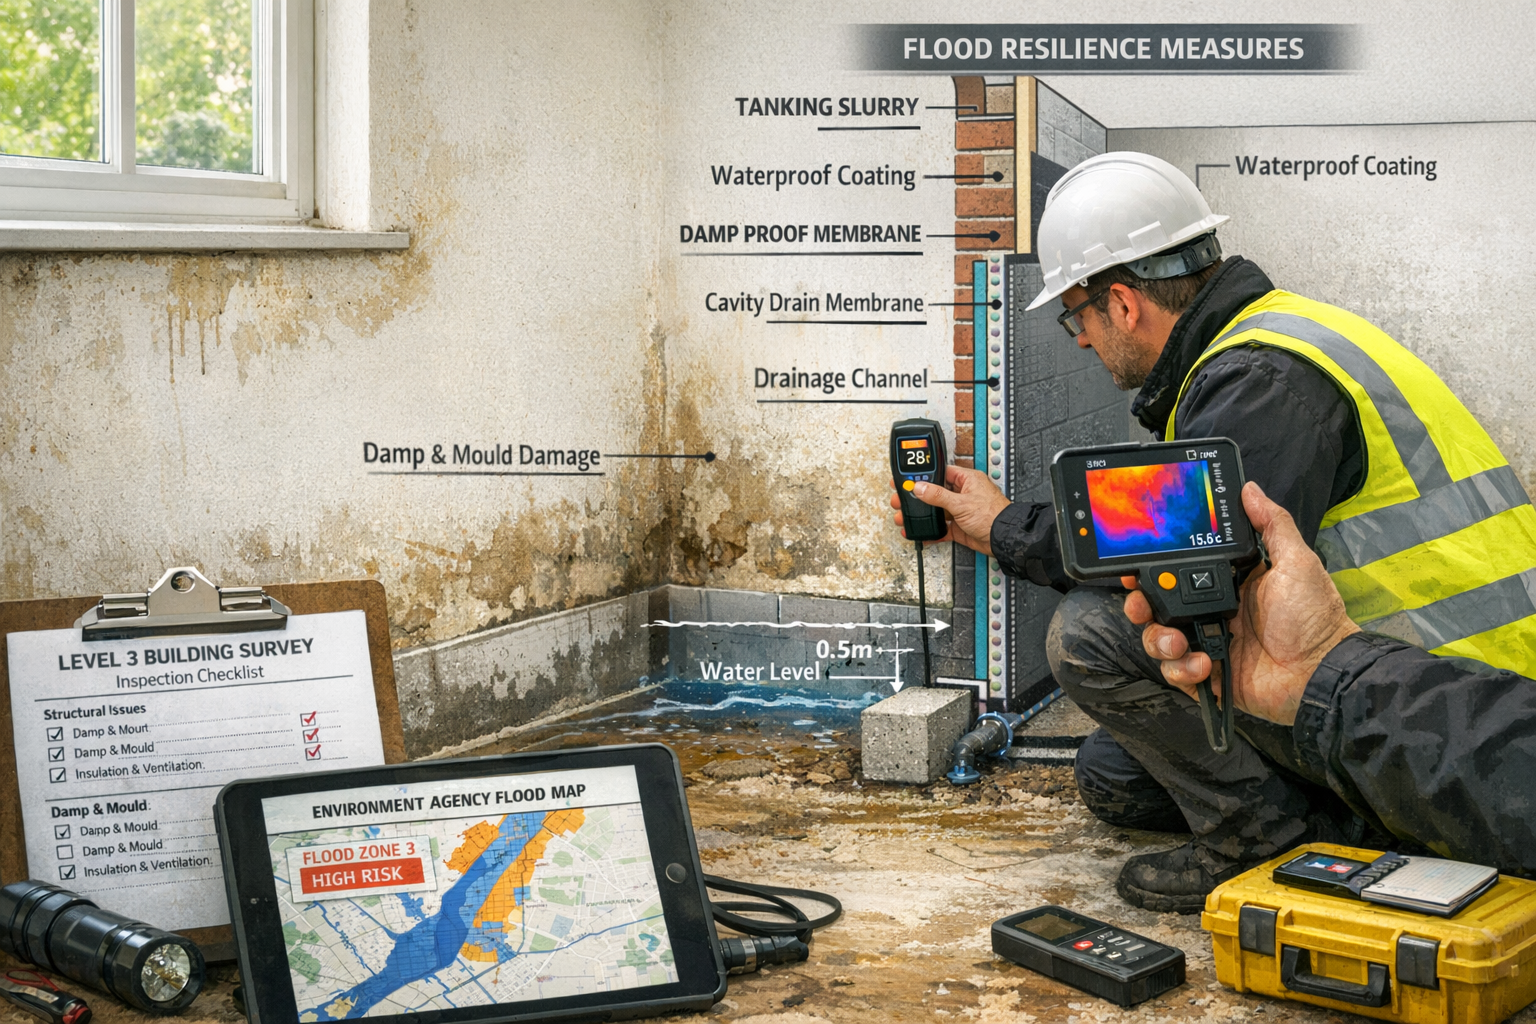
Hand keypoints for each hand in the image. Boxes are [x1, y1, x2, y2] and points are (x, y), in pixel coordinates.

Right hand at [888, 464, 1010, 554]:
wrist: (1004, 539)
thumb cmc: (993, 516)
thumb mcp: (961, 503)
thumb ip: (938, 495)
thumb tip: (920, 487)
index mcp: (967, 480)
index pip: (941, 473)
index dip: (924, 476)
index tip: (908, 479)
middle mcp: (963, 494)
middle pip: (935, 492)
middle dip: (918, 497)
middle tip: (901, 499)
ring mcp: (961, 511)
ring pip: (936, 510)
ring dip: (922, 515)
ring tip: (905, 517)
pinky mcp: (960, 527)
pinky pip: (941, 527)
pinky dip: (931, 530)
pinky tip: (921, 532)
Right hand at [1122, 481, 1360, 725]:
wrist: (1321, 672)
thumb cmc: (1313, 617)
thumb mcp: (1296, 562)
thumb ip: (1272, 525)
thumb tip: (1249, 489)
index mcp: (1227, 584)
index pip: (1177, 574)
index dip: (1153, 572)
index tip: (1136, 569)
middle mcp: (1211, 612)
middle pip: (1157, 607)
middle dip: (1141, 606)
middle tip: (1143, 606)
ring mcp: (1207, 644)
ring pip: (1159, 639)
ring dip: (1159, 640)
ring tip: (1179, 642)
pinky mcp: (1208, 675)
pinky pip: (1175, 672)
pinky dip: (1181, 668)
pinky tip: (1204, 663)